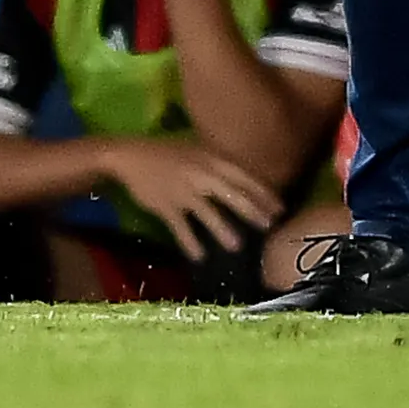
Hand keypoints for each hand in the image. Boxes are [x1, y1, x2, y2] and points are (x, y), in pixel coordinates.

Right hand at [95, 136, 283, 260]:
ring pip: (207, 212)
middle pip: (231, 195)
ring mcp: (182, 190)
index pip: (243, 177)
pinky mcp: (165, 205)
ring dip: (222, 229)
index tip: (279, 208)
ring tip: (236, 246)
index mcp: (209, 159)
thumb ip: (217, 164)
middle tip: (268, 226)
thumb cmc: (166, 154)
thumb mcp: (196, 152)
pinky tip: (199, 255)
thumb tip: (242, 179)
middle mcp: (200, 174)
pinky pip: (181, 226)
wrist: (129, 156)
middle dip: (251, 211)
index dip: (262, 193)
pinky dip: (190, 242)